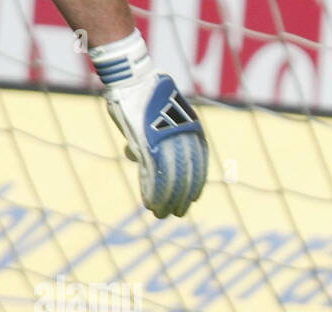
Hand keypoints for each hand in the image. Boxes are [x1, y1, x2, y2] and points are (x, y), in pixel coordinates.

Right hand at [90, 31, 207, 217]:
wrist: (132, 77)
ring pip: (170, 180)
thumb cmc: (142, 95)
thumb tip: (135, 155)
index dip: (195, 184)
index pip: (199, 165)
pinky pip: (152, 175)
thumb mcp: (154, 118)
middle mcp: (184, 138)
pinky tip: (149, 203)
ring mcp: (165, 142)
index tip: (194, 198)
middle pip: (187, 176)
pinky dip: (150, 192)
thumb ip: (151, 138)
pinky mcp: (148, 145)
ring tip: (162, 214)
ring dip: (166, 200)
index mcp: (192, 132)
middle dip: (182, 198)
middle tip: (179, 213)